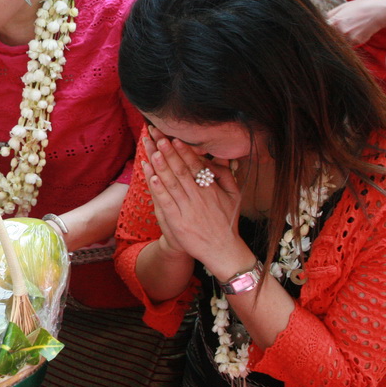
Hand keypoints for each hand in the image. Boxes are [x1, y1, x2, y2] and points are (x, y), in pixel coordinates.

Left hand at [139, 126, 243, 270]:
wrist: (221, 250)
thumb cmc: (226, 222)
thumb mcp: (234, 197)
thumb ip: (228, 176)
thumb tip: (222, 157)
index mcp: (212, 189)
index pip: (195, 166)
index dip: (184, 152)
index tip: (174, 138)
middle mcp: (199, 197)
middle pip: (181, 171)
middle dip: (168, 152)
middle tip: (157, 136)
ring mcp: (187, 209)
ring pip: (171, 184)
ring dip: (161, 166)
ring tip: (152, 151)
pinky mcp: (177, 221)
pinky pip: (166, 202)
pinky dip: (158, 189)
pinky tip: (150, 176)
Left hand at [325, 0, 385, 45]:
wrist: (378, 11)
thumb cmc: (361, 7)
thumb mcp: (344, 6)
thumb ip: (331, 14)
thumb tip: (323, 20)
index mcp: (334, 20)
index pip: (323, 31)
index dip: (325, 32)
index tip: (326, 33)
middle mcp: (339, 30)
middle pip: (332, 38)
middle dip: (335, 35)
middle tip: (345, 29)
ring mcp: (348, 36)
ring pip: (341, 42)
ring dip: (344, 38)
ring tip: (353, 28)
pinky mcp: (356, 41)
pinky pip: (350, 44)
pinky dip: (352, 40)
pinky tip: (358, 31)